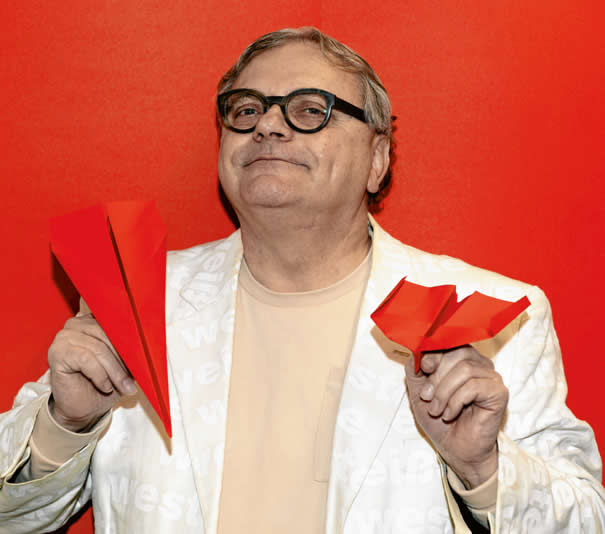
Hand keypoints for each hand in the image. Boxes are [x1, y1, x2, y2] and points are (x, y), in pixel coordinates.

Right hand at [48, 313, 136, 432]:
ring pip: (99, 349)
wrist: (82, 408)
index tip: (145, 358)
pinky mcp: (58, 352)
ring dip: (115, 371)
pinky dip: (100, 375)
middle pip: (109, 335)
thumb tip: (150, 344)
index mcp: (94, 321)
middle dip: (124, 360)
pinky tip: (105, 386)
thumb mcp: (124, 364)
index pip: (118, 322)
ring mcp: (65, 337)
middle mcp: (77, 324)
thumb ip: (132, 349)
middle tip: (132, 380)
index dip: (133, 340)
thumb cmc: (102, 384)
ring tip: (122, 386)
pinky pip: (87, 359)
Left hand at [405, 346, 507, 487]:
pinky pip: (473, 387)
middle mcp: (479, 364)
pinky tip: (450, 414)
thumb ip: (415, 369)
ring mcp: (491, 377)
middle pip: (457, 353)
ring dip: (444, 392)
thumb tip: (415, 351)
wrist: (456, 449)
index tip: (423, 368)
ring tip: (437, 409)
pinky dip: (456, 401)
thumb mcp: (418, 391)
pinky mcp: (498, 392)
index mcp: (461, 359)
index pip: (450, 341)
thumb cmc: (440, 419)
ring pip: (464, 369)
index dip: (434, 352)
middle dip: (437, 376)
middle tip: (427, 397)